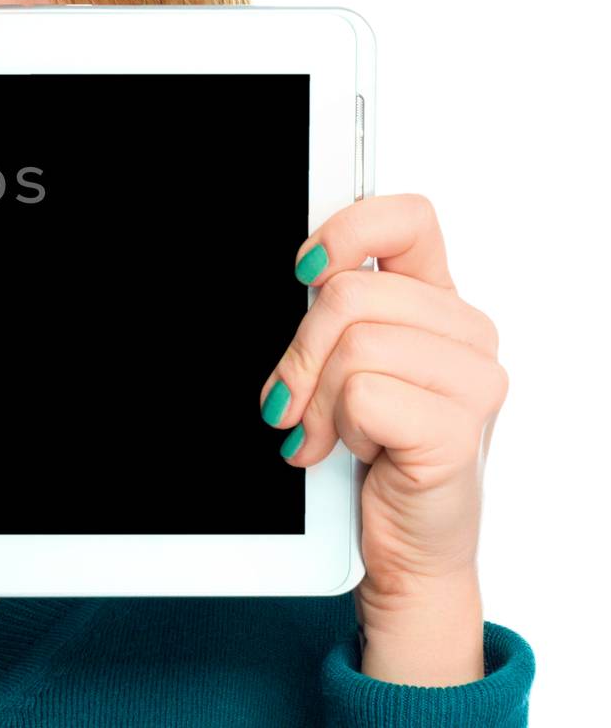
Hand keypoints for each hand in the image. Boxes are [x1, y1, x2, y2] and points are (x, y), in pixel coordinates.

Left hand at [255, 193, 505, 684]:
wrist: (400, 544)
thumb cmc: (370, 452)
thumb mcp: (339, 369)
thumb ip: (330, 318)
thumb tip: (297, 277)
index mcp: (434, 301)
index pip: (407, 218)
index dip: (346, 232)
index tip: (304, 271)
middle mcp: (463, 331)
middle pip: (350, 295)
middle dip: (299, 353)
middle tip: (291, 400)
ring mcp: (472, 380)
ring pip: (354, 345)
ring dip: (317, 399)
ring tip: (330, 432)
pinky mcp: (459, 428)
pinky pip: (365, 395)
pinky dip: (340, 428)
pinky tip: (358, 451)